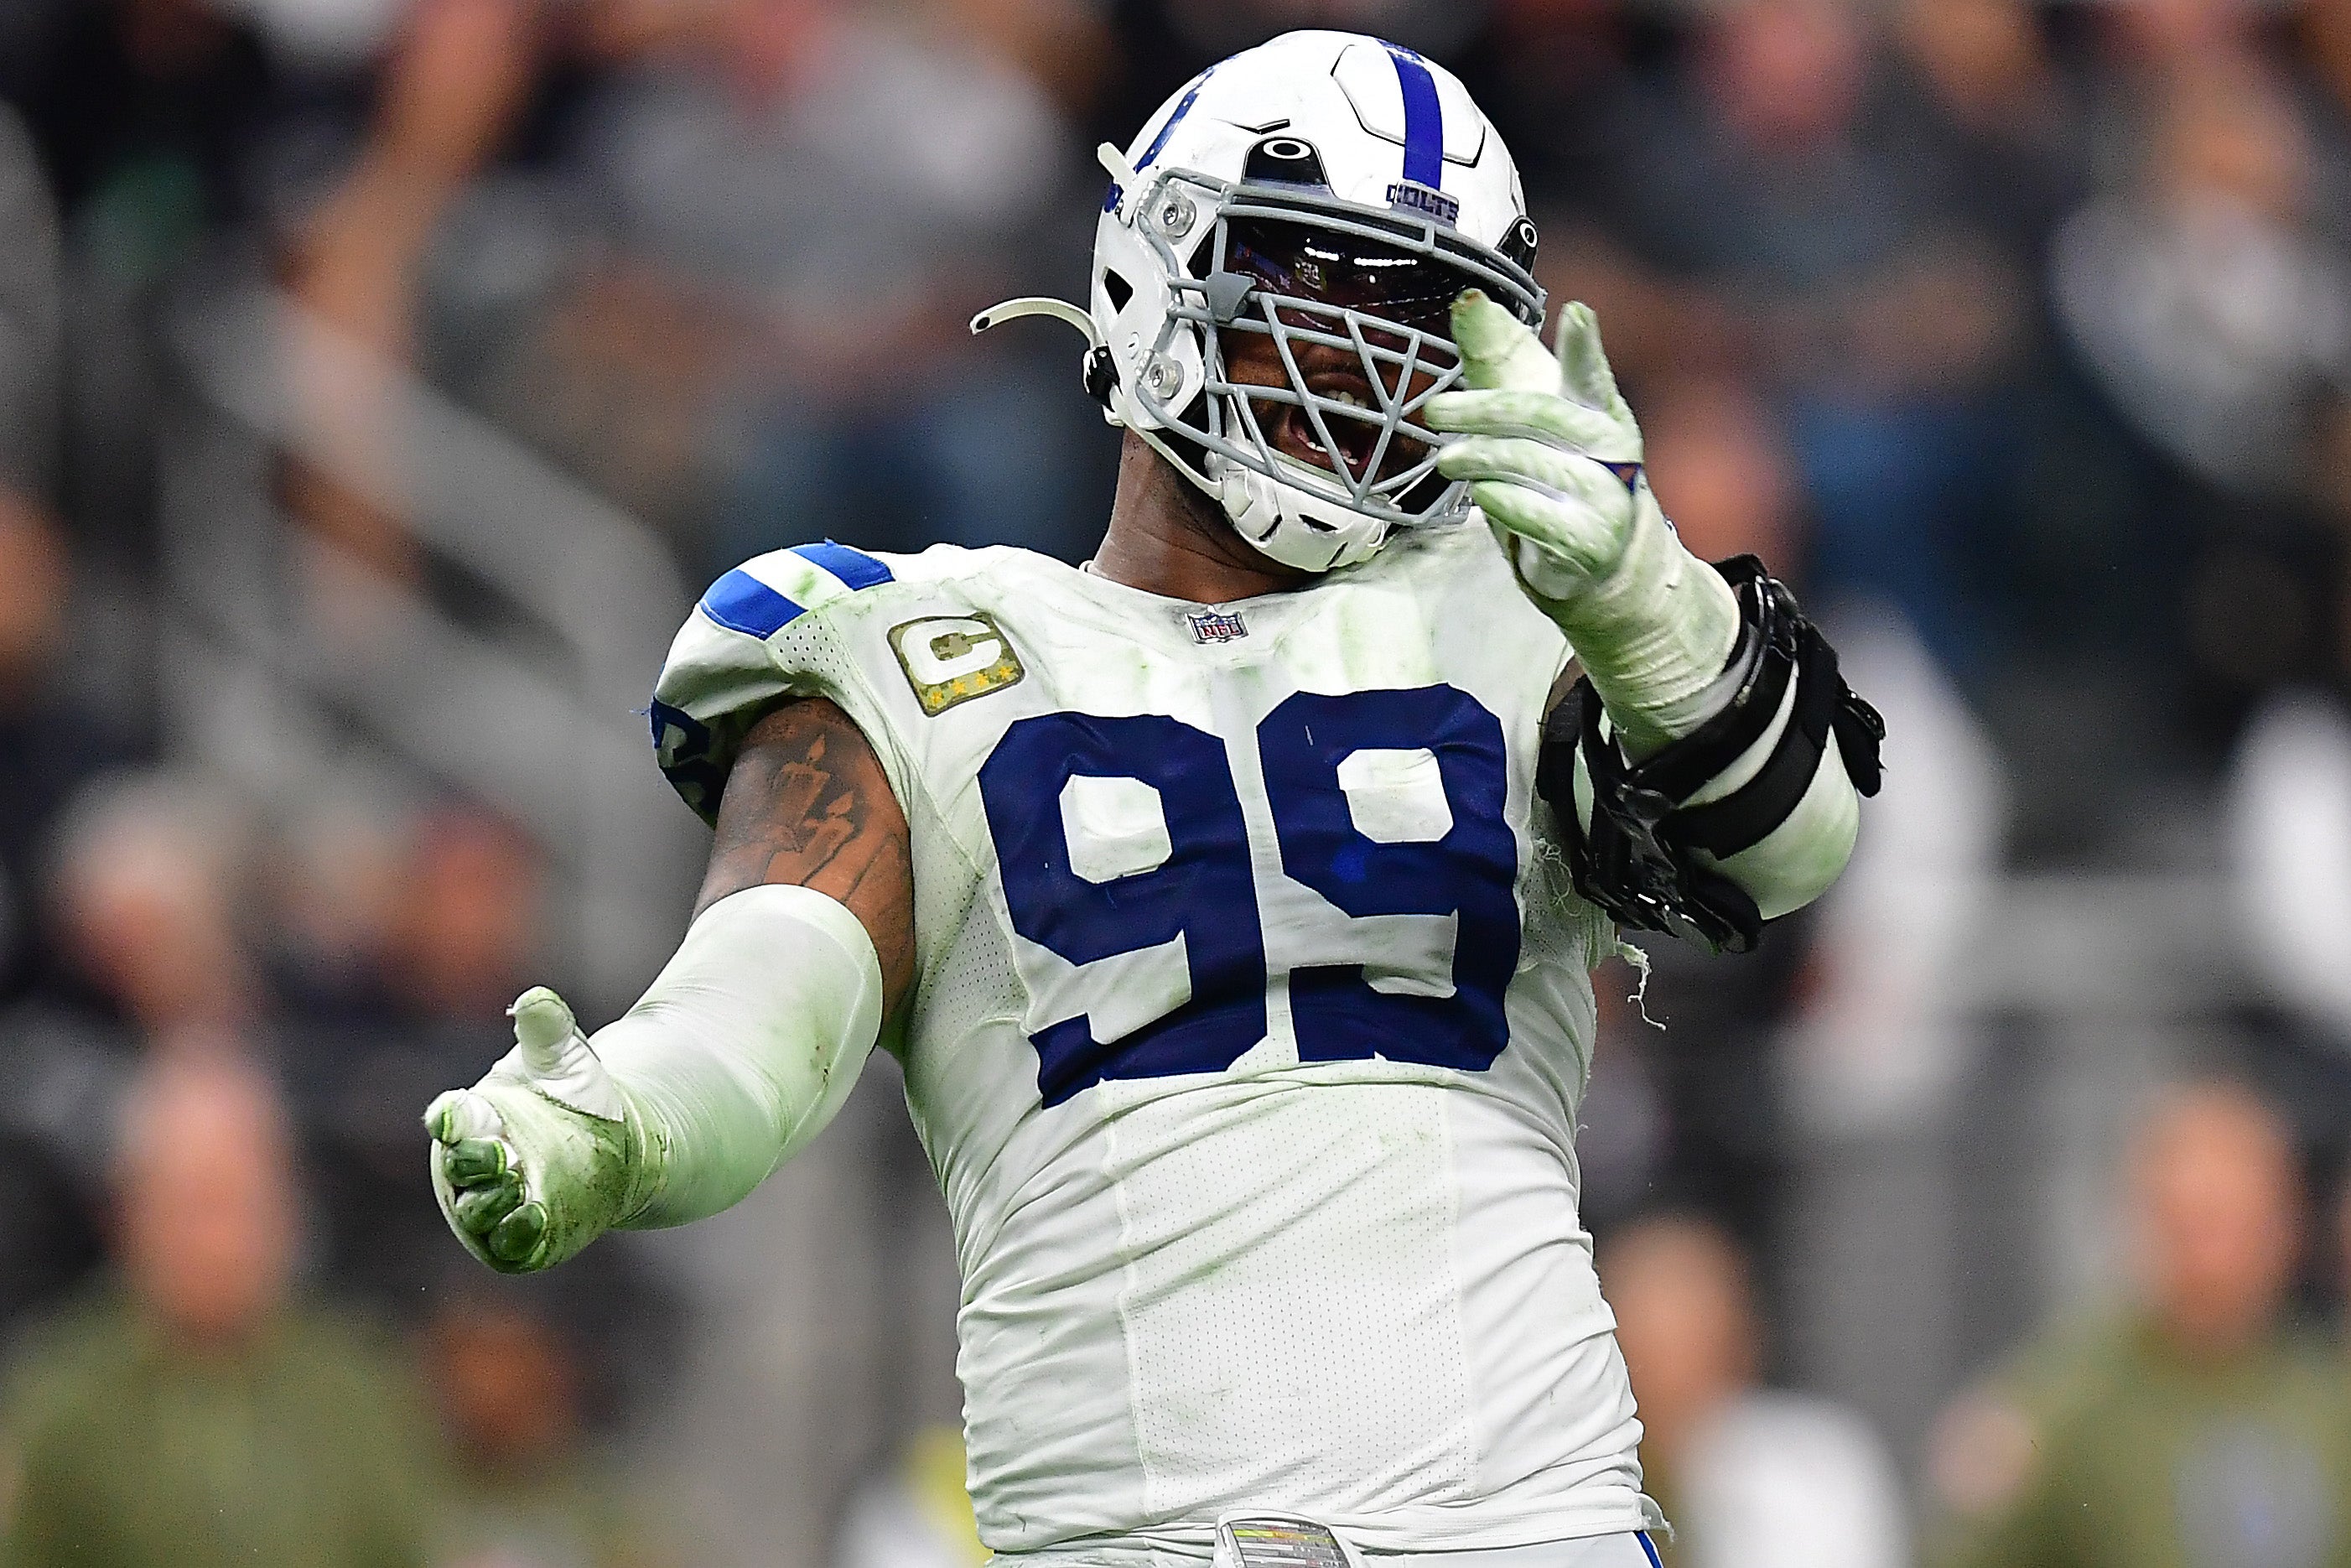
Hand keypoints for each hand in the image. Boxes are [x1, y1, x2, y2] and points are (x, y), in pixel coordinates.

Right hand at [425, 987, 647, 1273]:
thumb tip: (536, 999)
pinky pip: (510, 1245)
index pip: (452, 1119)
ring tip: (517, 1181)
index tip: (455, 1111)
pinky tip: (537, 1216)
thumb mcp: (565, 1058)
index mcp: (477, 1118)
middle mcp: (477, 1165)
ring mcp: (495, 1204)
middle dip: (474, 1161)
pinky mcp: (522, 1237)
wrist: (616, 1139)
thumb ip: (548, 1030)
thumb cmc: (574, 1094)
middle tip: (502, 1151)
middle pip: (461, 1168)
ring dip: (492, 1201)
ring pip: (478, 1212)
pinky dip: (518, 1234)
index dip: (450, 1118)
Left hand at [1426, 293, 1654, 596]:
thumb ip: (1501, 359)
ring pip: (1530, 463)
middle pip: (1540, 414)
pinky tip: (1480, 494)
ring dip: (1478, 458)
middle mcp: (1612, 449)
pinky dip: (1501, 501)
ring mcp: (1606, 497)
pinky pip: (1536, 515)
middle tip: (1434, 410)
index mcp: (1600, 410)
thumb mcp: (1530, 412)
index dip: (1583, 346)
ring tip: (1446, 460)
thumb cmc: (1558, 469)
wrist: (1598, 556)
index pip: (1590, 373)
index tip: (1577, 314)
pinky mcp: (1589, 541)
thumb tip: (1467, 302)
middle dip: (1480, 409)